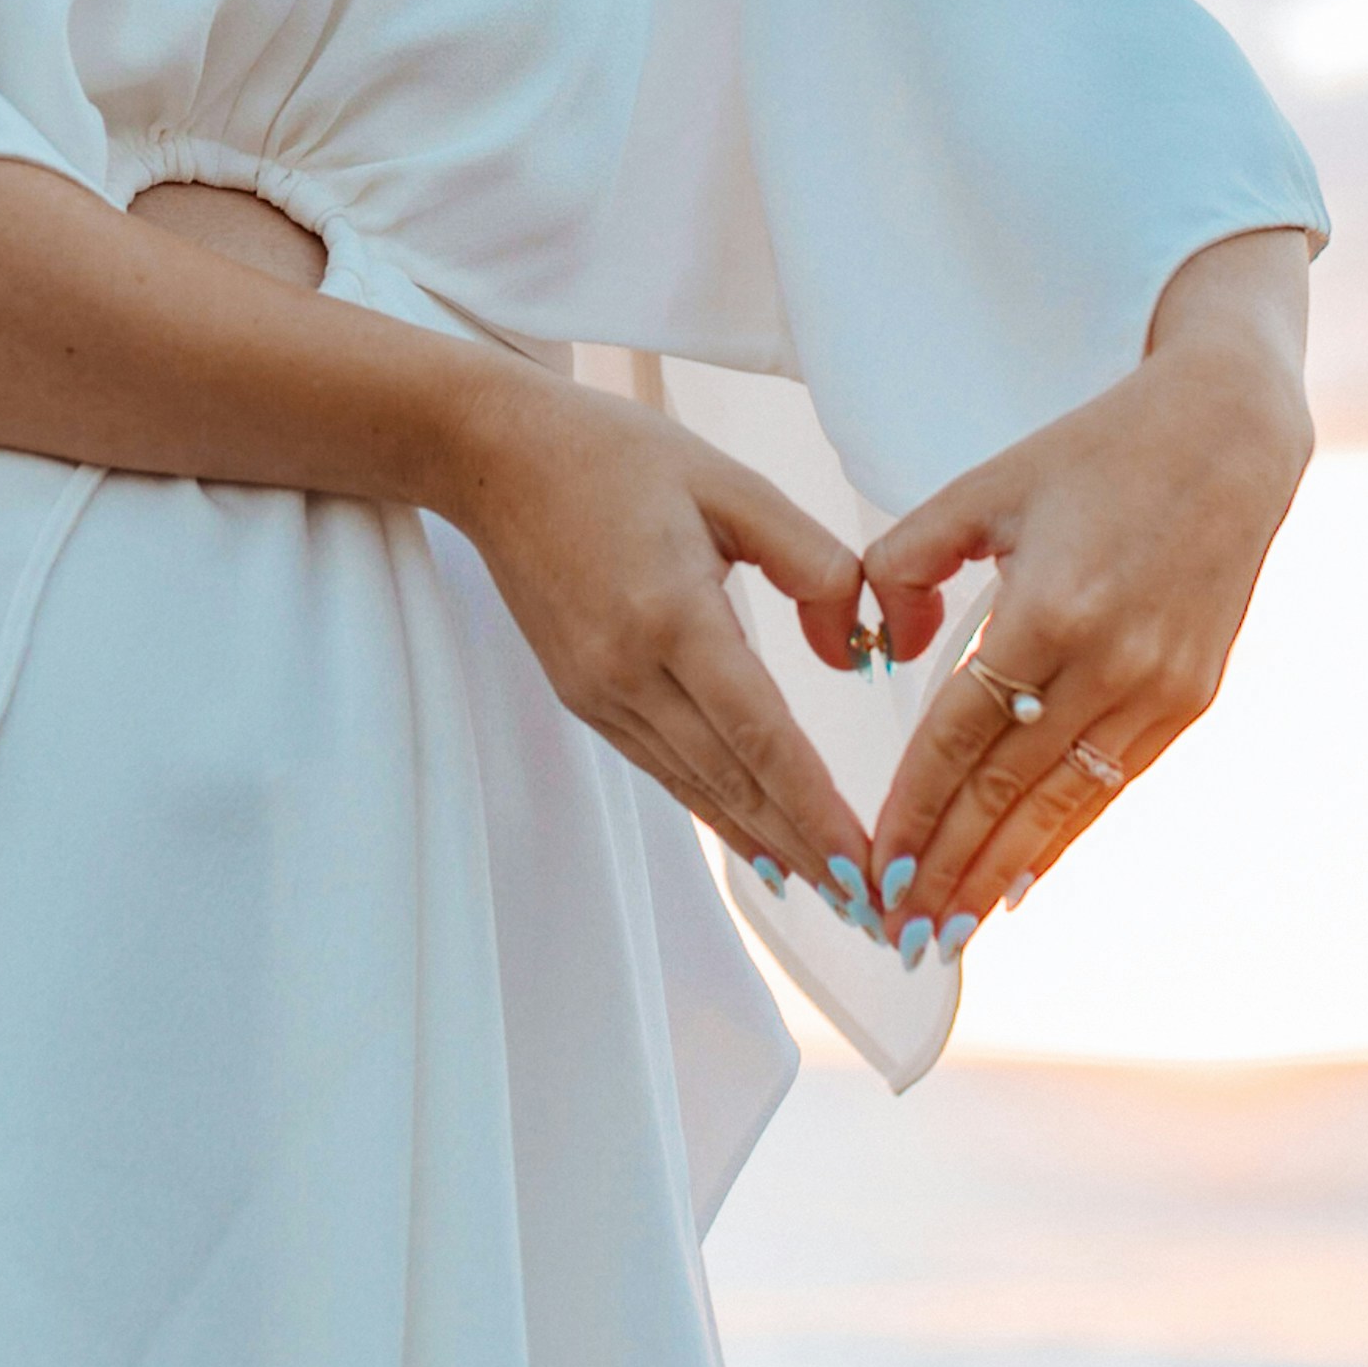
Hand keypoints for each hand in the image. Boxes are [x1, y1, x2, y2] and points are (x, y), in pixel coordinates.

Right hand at [442, 366, 874, 896]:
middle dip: (808, 853)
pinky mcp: (584, 697)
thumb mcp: (728, 481)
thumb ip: (810, 558)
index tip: (866, 866)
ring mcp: (599, 692)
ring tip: (835, 894)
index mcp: (672, 614)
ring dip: (769, 846)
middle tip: (875, 910)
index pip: (761, 735)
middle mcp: (629, 671)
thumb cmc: (613, 456)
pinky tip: (760, 844)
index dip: (817, 810)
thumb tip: (856, 650)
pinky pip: (665, 769)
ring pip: (699, 789)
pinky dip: (719, 813)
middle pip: (735, 784)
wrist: (492, 458)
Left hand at [860, 230, 1314, 946]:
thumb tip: (879, 650)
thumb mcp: (982, 487)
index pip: (959, 734)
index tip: (874, 863)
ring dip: (999, 875)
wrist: (1229, 441)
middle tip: (895, 931)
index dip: (914, 806)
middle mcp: (1109, 662)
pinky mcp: (1190, 701)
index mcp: (1047, 607)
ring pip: (1061, 805)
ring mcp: (1158, 689)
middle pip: (1006, 790)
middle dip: (946, 868)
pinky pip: (1111, 787)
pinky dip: (1061, 839)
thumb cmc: (1093, 455)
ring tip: (948, 931)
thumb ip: (906, 562)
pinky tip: (1020, 882)